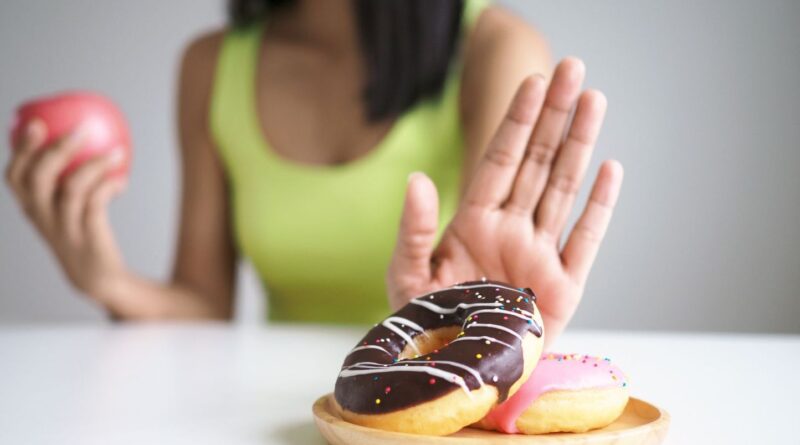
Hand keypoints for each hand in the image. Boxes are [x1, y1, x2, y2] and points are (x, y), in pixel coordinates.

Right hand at [5, 120, 128, 299]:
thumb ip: (67, 182)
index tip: (36, 123)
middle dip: (55, 149)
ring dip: (95, 165)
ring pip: (71, 188)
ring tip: (117, 152)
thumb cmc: (85, 234)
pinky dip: (109, 186)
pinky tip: (122, 179)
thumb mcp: (68, 210)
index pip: (15, 177)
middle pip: (37, 179)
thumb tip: (86, 139)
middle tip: (80, 130)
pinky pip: (97, 204)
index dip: (21, 150)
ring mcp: (64, 229)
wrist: (99, 279)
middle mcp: (43, 218)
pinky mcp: (88, 238)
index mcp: (33, 209)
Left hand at [387, 58, 623, 342]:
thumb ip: (413, 229)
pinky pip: (586, 240)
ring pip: (563, 189)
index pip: (499, 160)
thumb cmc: (426, 325)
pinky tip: (610, 169)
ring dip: (579, 145)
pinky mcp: (564, 288)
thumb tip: (418, 179)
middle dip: (555, 116)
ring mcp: (540, 256)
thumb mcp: (407, 275)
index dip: (517, 121)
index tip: (533, 82)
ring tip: (595, 100)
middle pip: (536, 162)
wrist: (455, 373)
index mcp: (474, 223)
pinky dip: (599, 207)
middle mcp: (511, 231)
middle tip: (573, 69)